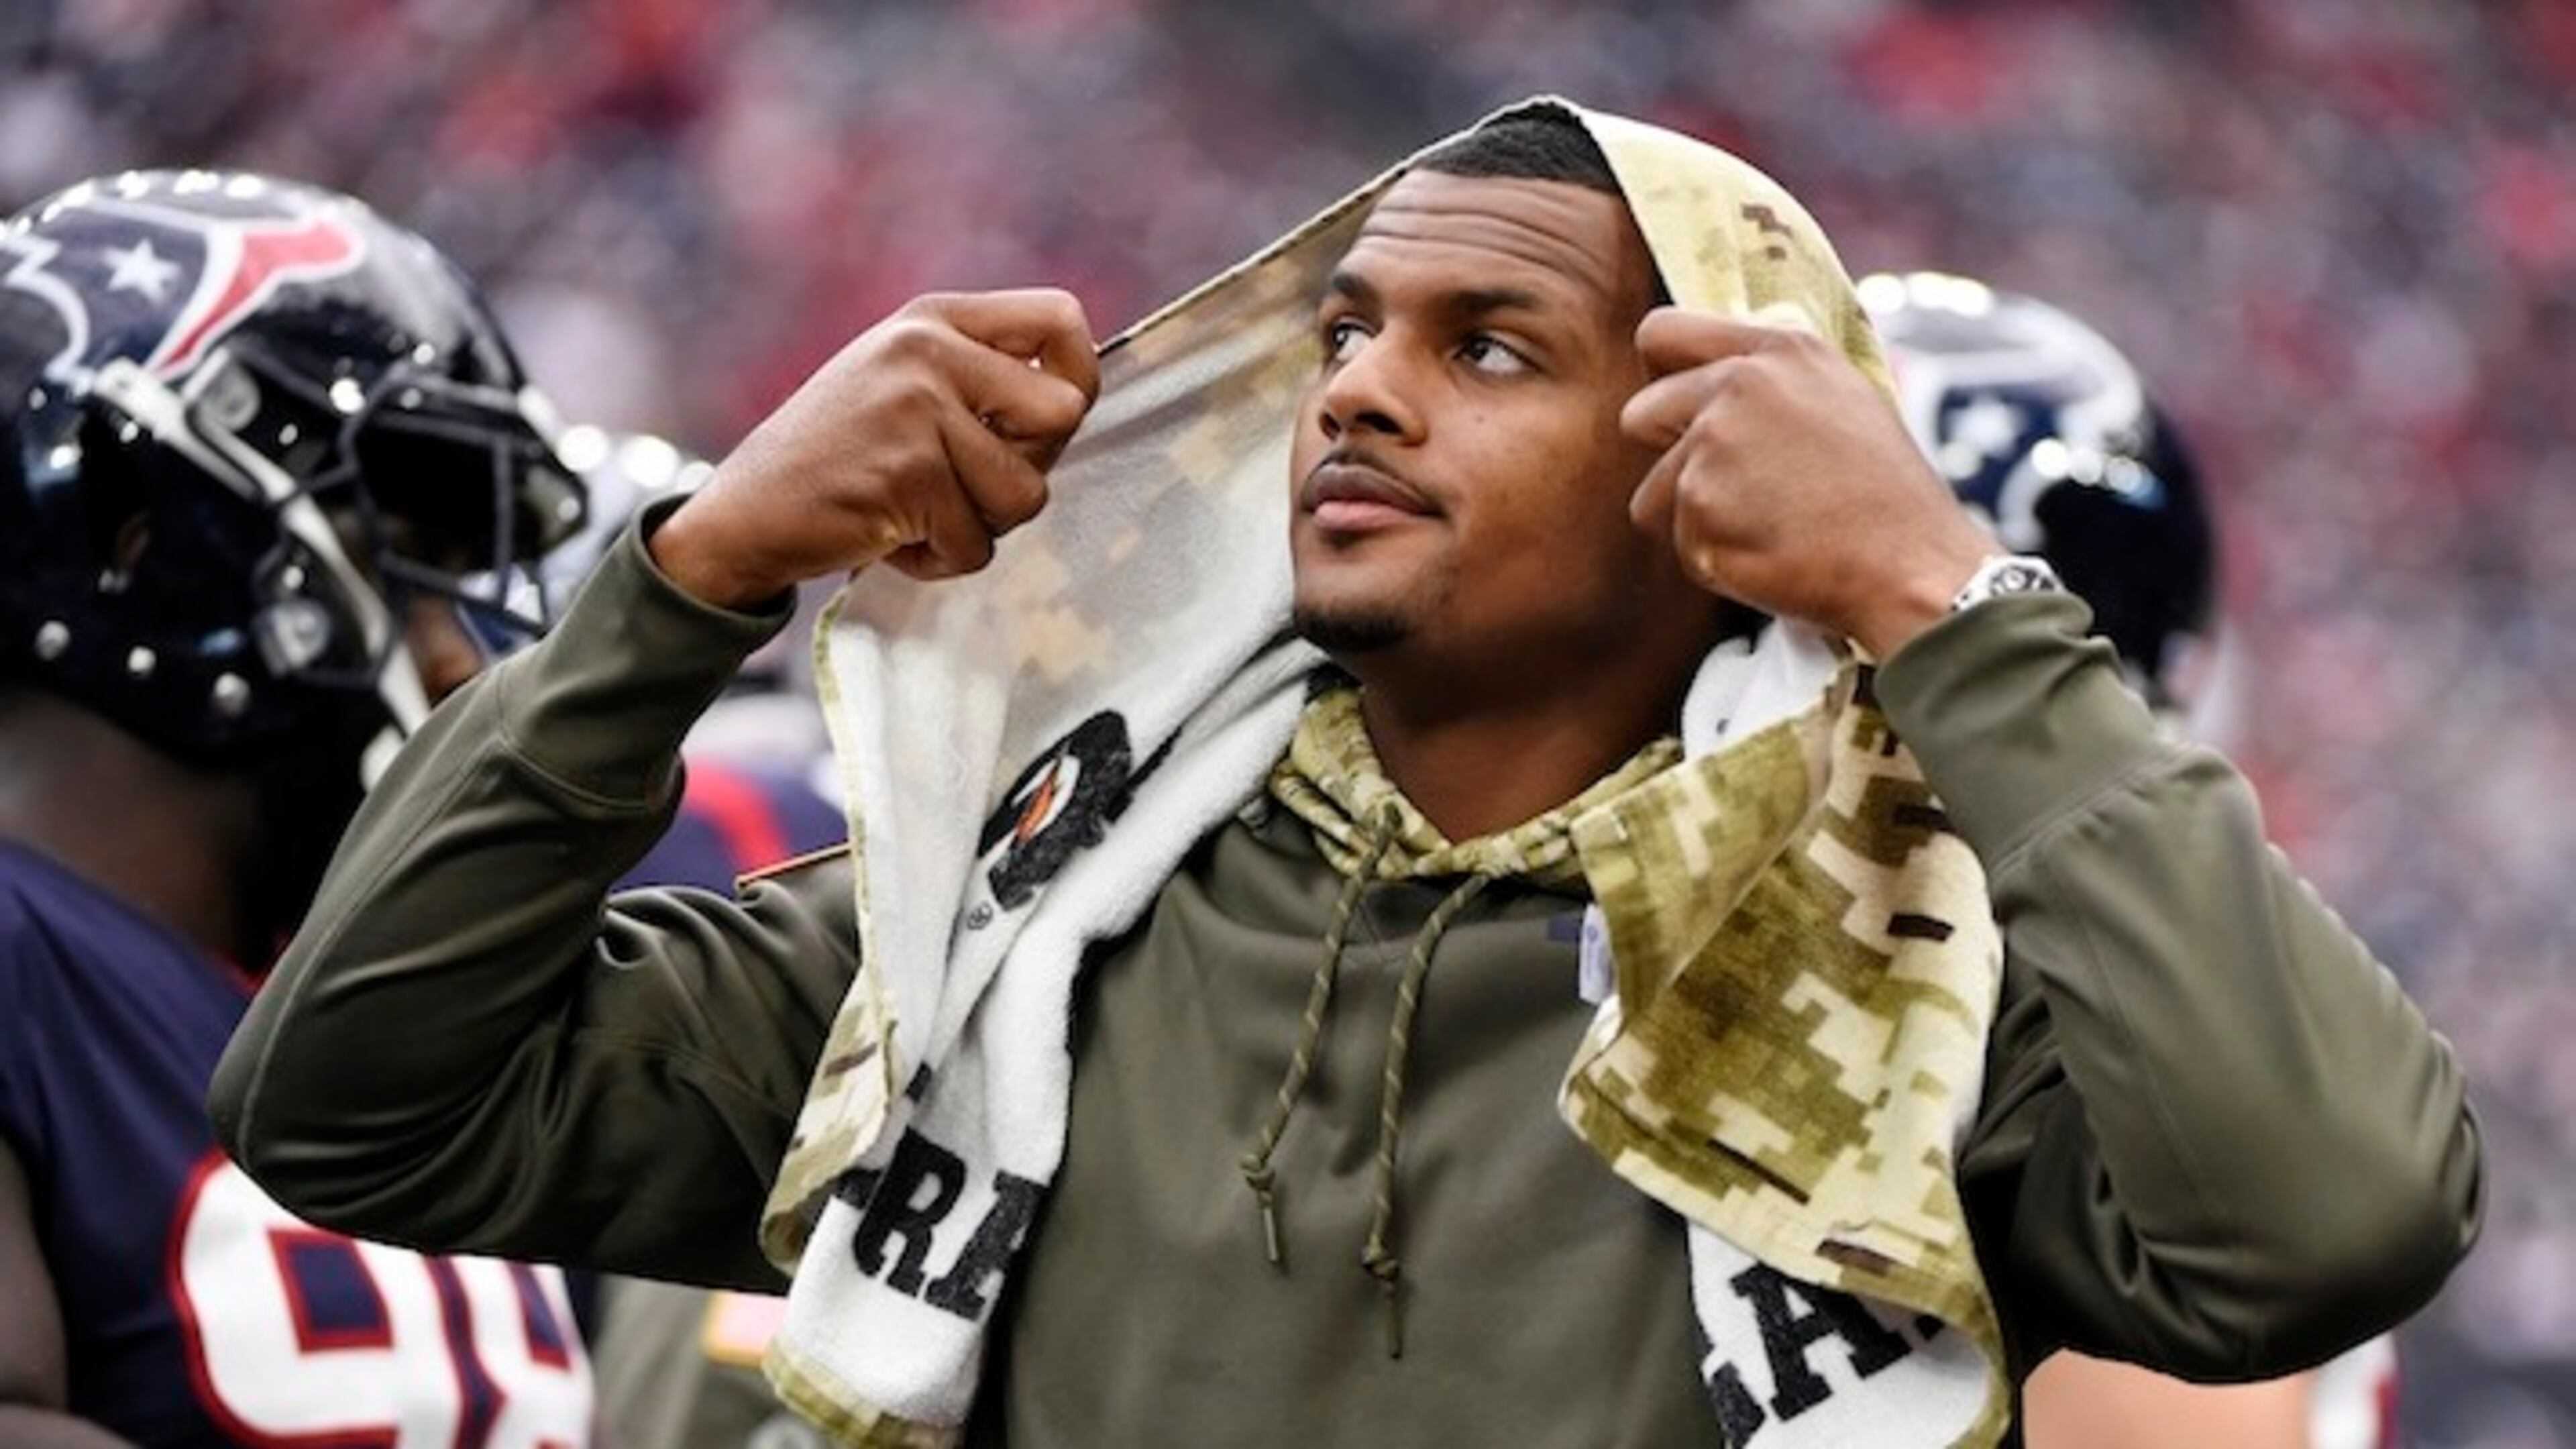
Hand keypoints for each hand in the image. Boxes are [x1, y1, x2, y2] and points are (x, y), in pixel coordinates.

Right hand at [650, 289, 1099, 608]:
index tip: (1044, 424)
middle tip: (966, 483)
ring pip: (1027, 492)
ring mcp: (917, 406)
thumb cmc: (836, 458)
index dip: (1079, 376)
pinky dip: (941, 561)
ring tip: (919, 513)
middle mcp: (928, 348)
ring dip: (980, 526)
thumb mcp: (902, 384)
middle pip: (1064, 412)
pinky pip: (977, 544)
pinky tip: (892, 539)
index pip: (1060, 316)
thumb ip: (978, 377)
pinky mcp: (909, 472)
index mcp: (934, 319)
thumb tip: (1074, 403)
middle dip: (1029, 467)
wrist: (743, 514)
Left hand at [1621, 308, 1995, 657]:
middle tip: (1726, 487)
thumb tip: (1713, 372)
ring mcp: (1710, 448)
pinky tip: (1770, 555)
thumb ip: (1772, 379)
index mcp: (1777, 350)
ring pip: (1653, 493)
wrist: (1909, 565)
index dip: (1660, 375)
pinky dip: (1712, 558)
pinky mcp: (1697, 510)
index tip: (1677, 408)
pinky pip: (1679, 542)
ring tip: (1766, 528)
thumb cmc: (1887, 493)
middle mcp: (1736, 387)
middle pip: (1638, 413)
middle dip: (1668, 455)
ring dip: (1692, 518)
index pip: (1662, 332)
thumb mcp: (1841, 399)